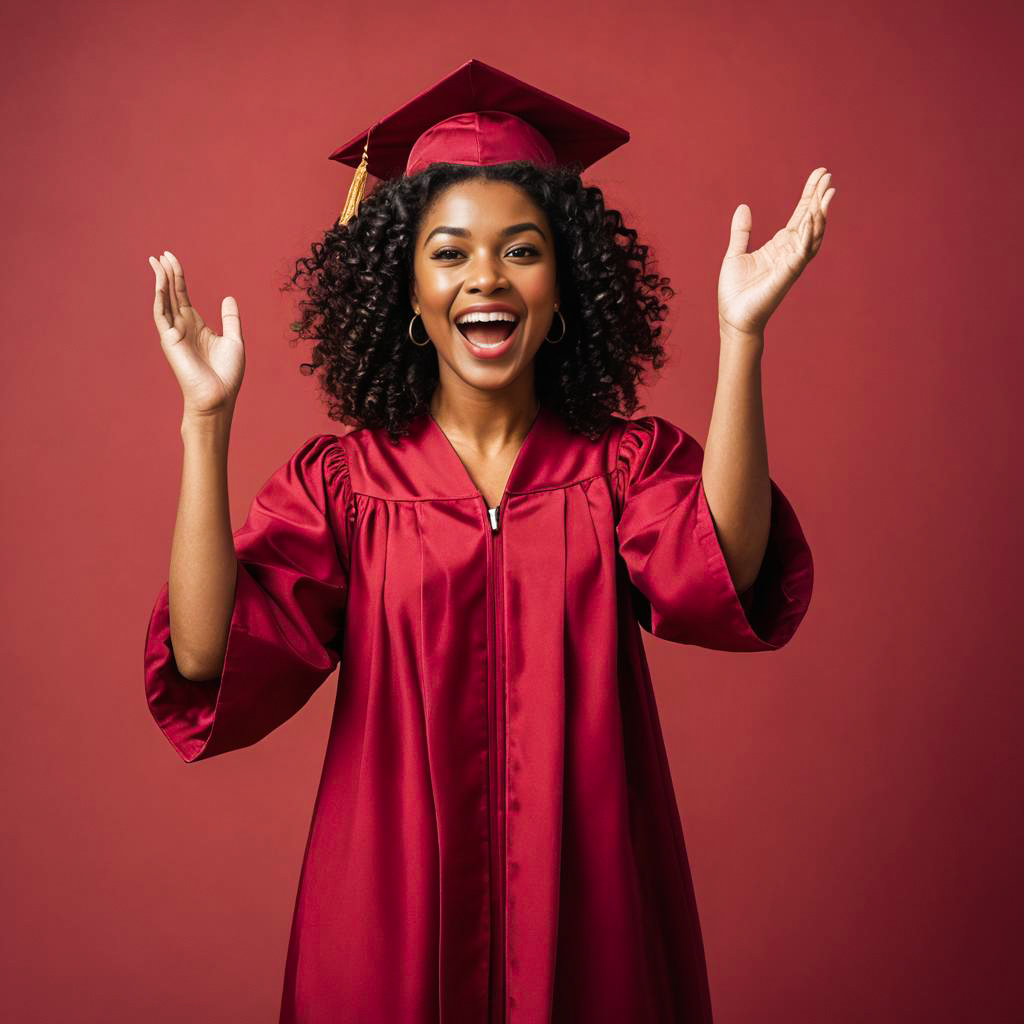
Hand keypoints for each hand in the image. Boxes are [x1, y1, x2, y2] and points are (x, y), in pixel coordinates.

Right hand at [148, 250, 244, 416]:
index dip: (178, 277)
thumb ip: (230, 318)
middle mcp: (183, 327)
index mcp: (196, 326)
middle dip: (166, 273)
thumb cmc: (227, 374)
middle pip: (171, 293)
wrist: (219, 396)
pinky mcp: (169, 340)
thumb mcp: (234, 340)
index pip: (183, 295)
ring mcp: (174, 332)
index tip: (171, 259)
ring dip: (160, 280)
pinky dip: (159, 296)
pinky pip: (161, 313)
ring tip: (157, 261)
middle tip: (161, 253)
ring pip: (163, 300)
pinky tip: (160, 280)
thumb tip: (228, 297)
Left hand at [717, 167, 835, 339]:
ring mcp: (790, 264)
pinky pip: (801, 253)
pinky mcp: (786, 275)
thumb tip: (744, 206)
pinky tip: (811, 218)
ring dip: (820, 215)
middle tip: (828, 175)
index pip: (799, 215)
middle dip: (819, 198)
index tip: (819, 173)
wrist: (732, 318)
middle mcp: (789, 253)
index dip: (809, 194)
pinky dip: (807, 236)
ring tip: (827, 194)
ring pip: (812, 236)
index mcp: (779, 246)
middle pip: (810, 220)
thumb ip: (741, 232)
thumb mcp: (735, 254)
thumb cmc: (735, 292)